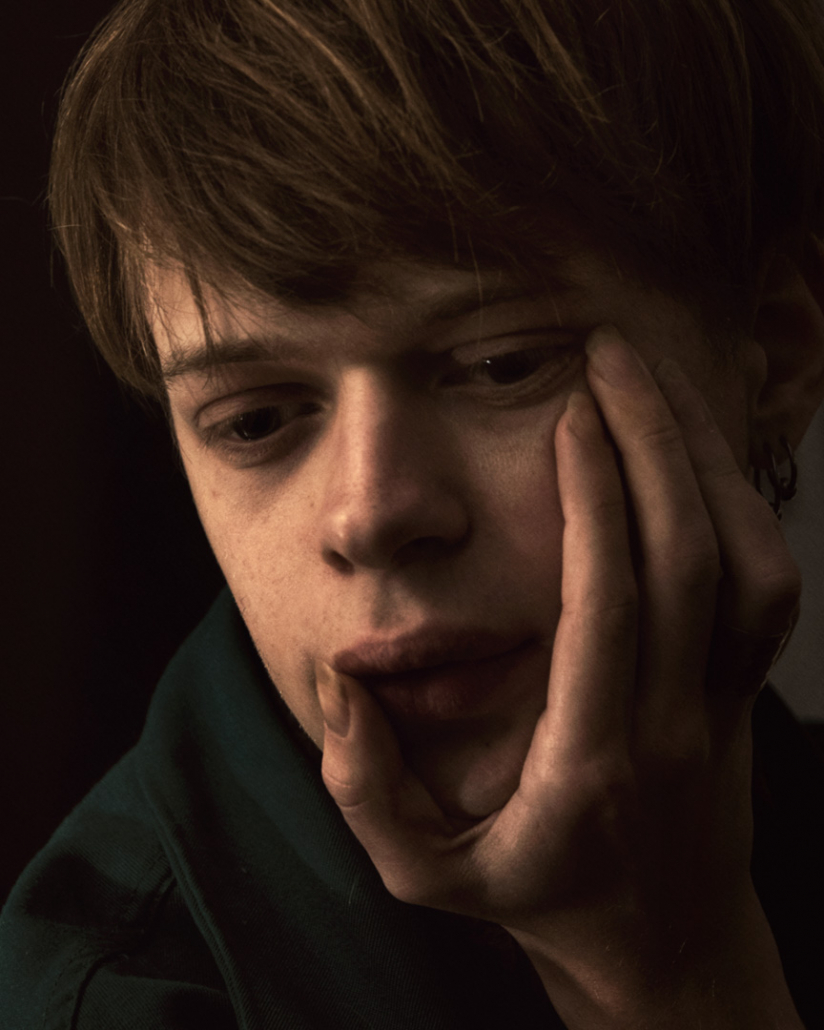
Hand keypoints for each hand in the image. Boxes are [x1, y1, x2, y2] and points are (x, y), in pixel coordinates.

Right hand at [316, 327, 802, 1027]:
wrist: (662, 940)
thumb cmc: (540, 896)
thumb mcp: (426, 875)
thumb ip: (365, 790)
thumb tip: (344, 685)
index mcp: (591, 759)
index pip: (607, 609)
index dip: (596, 502)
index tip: (569, 417)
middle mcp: (672, 720)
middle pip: (690, 562)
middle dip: (654, 443)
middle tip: (611, 356)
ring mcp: (723, 702)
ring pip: (747, 563)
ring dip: (705, 458)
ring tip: (656, 376)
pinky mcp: (744, 686)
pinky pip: (767, 583)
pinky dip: (740, 501)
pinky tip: (695, 445)